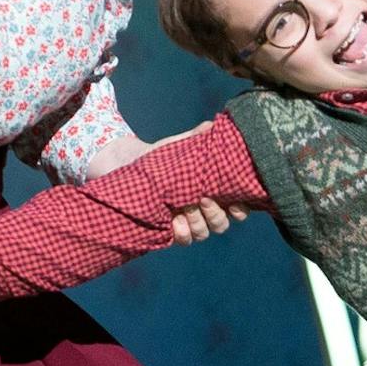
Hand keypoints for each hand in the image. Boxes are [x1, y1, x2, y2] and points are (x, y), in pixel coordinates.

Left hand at [94, 125, 250, 244]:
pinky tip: (174, 222)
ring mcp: (186, 222)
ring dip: (198, 223)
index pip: (236, 209)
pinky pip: (184, 239)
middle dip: (216, 214)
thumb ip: (196, 138)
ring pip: (204, 233)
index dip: (240, 209)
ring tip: (185, 209)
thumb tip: (211, 125)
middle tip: (204, 199)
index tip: (233, 201)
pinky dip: (182, 232)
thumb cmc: (158, 157)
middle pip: (221, 224)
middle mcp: (202, 211)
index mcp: (211, 193)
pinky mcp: (169, 230)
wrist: (127, 167)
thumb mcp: (178, 146)